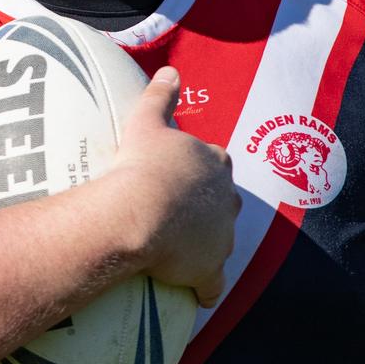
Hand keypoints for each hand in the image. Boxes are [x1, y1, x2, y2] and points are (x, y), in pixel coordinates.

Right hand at [113, 66, 240, 306]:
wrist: (139, 210)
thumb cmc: (142, 164)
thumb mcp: (147, 121)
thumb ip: (161, 95)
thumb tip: (171, 70)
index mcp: (213, 162)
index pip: (216, 162)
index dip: (200, 170)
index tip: (181, 176)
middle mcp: (225, 198)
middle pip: (222, 201)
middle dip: (207, 206)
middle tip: (178, 212)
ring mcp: (221, 235)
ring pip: (220, 240)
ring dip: (206, 244)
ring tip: (181, 249)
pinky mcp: (210, 268)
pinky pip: (212, 283)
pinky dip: (205, 288)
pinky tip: (195, 293)